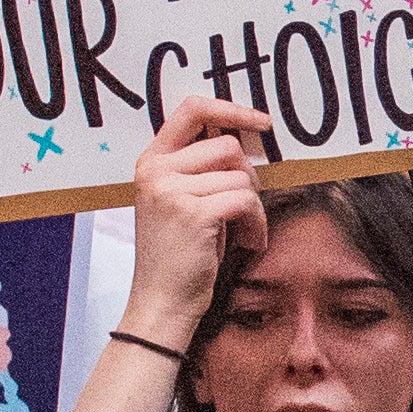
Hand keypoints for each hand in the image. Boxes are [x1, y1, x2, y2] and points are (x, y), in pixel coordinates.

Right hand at [117, 97, 278, 343]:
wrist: (161, 302)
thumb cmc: (179, 255)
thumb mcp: (180, 201)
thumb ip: (200, 169)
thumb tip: (247, 140)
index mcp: (151, 162)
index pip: (191, 109)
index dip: (231, 109)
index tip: (261, 122)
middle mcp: (156, 170)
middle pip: (227, 146)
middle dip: (249, 176)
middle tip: (246, 207)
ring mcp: (171, 190)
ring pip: (241, 176)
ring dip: (254, 207)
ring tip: (245, 232)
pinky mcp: (193, 213)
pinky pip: (246, 201)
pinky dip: (257, 223)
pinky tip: (250, 242)